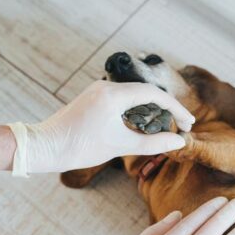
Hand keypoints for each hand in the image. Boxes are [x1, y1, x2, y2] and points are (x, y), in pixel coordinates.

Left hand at [7, 80, 194, 175]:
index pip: (154, 95)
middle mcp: (106, 87)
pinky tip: (142, 124)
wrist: (45, 147)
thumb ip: (152, 143)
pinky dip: (137, 110)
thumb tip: (178, 142)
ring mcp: (98, 90)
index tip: (189, 123)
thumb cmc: (79, 147)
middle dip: (166, 108)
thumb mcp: (120, 146)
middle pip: (146, 92)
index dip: (176, 108)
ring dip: (152, 109)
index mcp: (113, 94)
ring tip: (166, 126)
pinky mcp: (93, 98)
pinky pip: (122, 99)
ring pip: (134, 95)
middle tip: (182, 125)